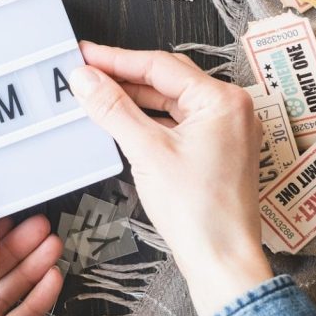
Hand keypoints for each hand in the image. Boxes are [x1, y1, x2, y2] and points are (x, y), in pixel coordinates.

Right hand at [69, 44, 272, 315]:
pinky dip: (148, 119)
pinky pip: (177, 122)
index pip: (160, 66)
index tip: (85, 54)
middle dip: (123, 76)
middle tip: (85, 71)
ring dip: (134, 98)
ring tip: (96, 94)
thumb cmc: (198, 212)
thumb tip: (85, 78)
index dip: (117, 59)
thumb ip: (113, 109)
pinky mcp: (216, 151)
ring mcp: (225, 131)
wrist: (221, 261)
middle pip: (167, 80)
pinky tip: (121, 120)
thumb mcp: (147, 152)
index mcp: (223, 100)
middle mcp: (230, 109)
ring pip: (171, 102)